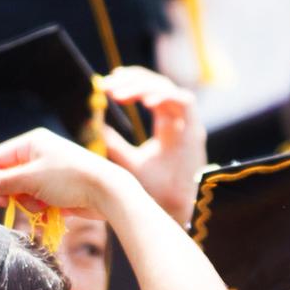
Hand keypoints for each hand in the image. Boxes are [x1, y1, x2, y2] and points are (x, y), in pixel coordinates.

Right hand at [0, 128, 141, 221]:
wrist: (108, 193)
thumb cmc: (71, 179)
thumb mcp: (32, 179)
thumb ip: (4, 182)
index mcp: (32, 142)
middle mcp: (39, 153)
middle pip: (6, 175)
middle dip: (6, 191)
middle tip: (5, 202)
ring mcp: (49, 171)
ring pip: (21, 191)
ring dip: (25, 201)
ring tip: (40, 204)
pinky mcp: (57, 188)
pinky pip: (36, 199)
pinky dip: (39, 207)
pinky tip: (50, 210)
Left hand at [98, 67, 204, 222]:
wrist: (173, 209)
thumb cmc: (154, 190)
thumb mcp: (127, 161)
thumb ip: (113, 142)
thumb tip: (93, 124)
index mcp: (166, 124)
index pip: (151, 91)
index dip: (131, 82)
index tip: (107, 84)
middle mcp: (179, 121)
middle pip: (158, 84)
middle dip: (133, 80)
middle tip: (109, 85)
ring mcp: (189, 125)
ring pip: (168, 89)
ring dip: (143, 87)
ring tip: (119, 95)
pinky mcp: (196, 132)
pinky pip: (184, 102)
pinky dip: (165, 97)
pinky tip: (145, 102)